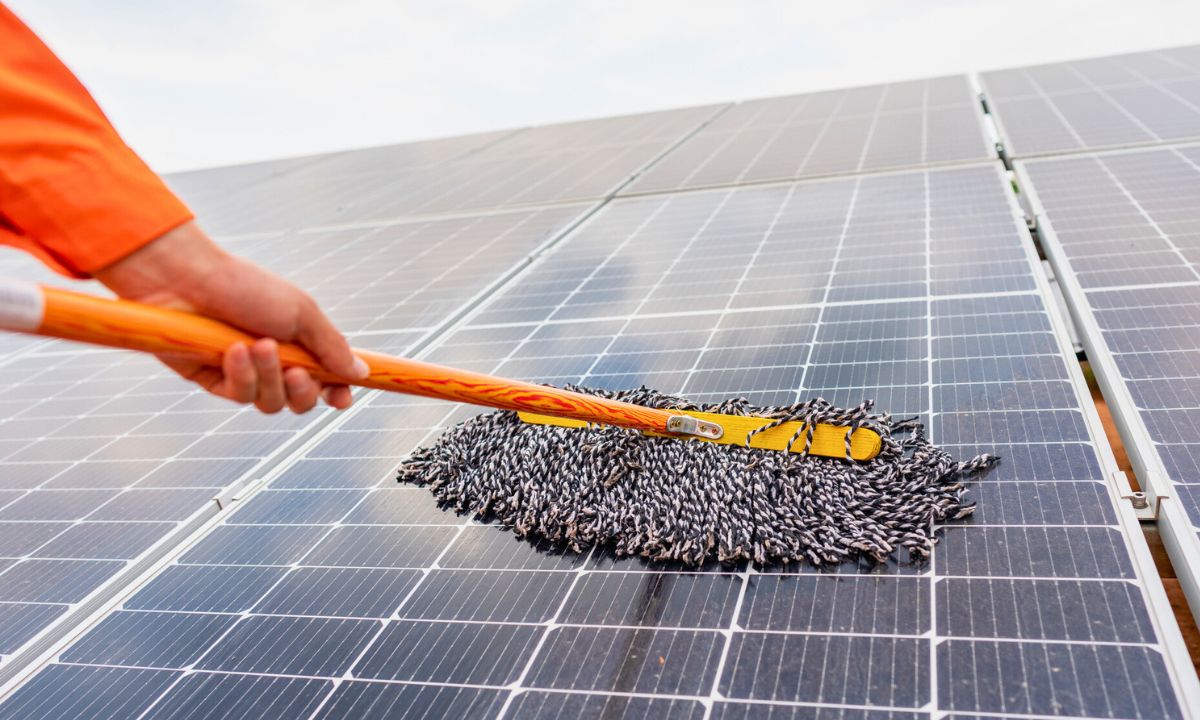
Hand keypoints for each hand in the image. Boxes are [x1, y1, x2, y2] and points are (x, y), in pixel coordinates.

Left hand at [94, 221, 366, 412]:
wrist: (186, 279)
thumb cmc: (245, 287)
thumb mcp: (301, 313)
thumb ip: (331, 346)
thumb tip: (360, 372)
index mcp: (298, 342)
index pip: (325, 378)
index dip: (336, 392)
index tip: (342, 399)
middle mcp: (273, 361)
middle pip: (300, 401)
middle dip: (303, 390)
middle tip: (297, 371)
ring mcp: (243, 372)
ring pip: (271, 403)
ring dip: (270, 378)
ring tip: (258, 346)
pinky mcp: (213, 380)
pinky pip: (239, 396)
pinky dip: (241, 375)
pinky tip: (232, 351)